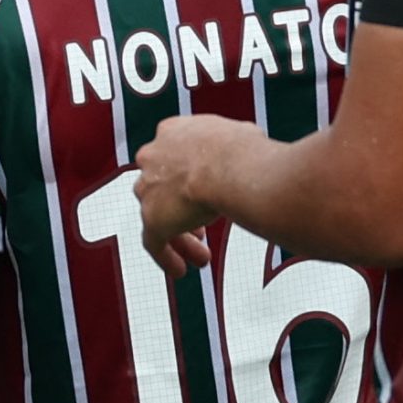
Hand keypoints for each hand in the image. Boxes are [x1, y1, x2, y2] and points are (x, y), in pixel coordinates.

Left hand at [137, 114, 244, 276]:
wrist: (231, 165)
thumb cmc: (242, 149)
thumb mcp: (240, 135)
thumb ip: (234, 146)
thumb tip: (252, 148)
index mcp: (171, 132)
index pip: (172, 158)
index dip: (188, 179)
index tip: (203, 192)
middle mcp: (153, 158)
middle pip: (161, 189)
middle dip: (181, 209)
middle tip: (200, 228)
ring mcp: (149, 190)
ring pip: (158, 218)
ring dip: (180, 238)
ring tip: (201, 256)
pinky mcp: (152, 219)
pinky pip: (154, 244)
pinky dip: (166, 257)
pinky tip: (180, 270)